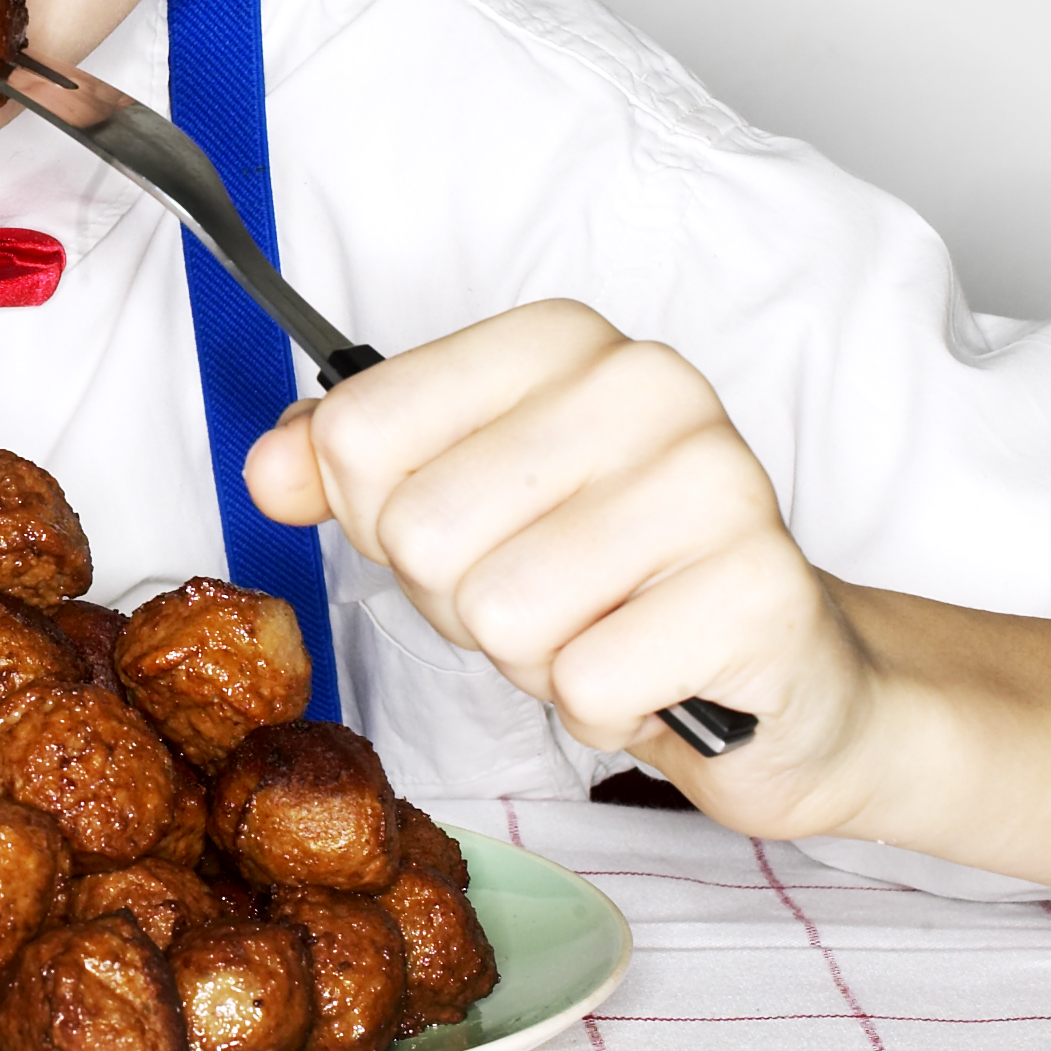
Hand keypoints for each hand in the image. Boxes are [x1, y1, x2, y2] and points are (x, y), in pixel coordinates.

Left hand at [241, 299, 885, 830]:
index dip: (378, 515)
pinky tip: (656, 675)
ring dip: (533, 660)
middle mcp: (649, 385)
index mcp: (563, 340)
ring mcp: (718, 484)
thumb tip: (268, 468)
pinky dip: (603, 710)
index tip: (464, 526)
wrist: (782, 675)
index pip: (359, 429)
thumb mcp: (464, 500)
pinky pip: (587, 686)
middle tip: (545, 597)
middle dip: (459, 600)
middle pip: (420, 529)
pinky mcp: (761, 595)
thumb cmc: (607, 577)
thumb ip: (353, 468)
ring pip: (501, 614)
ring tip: (602, 630)